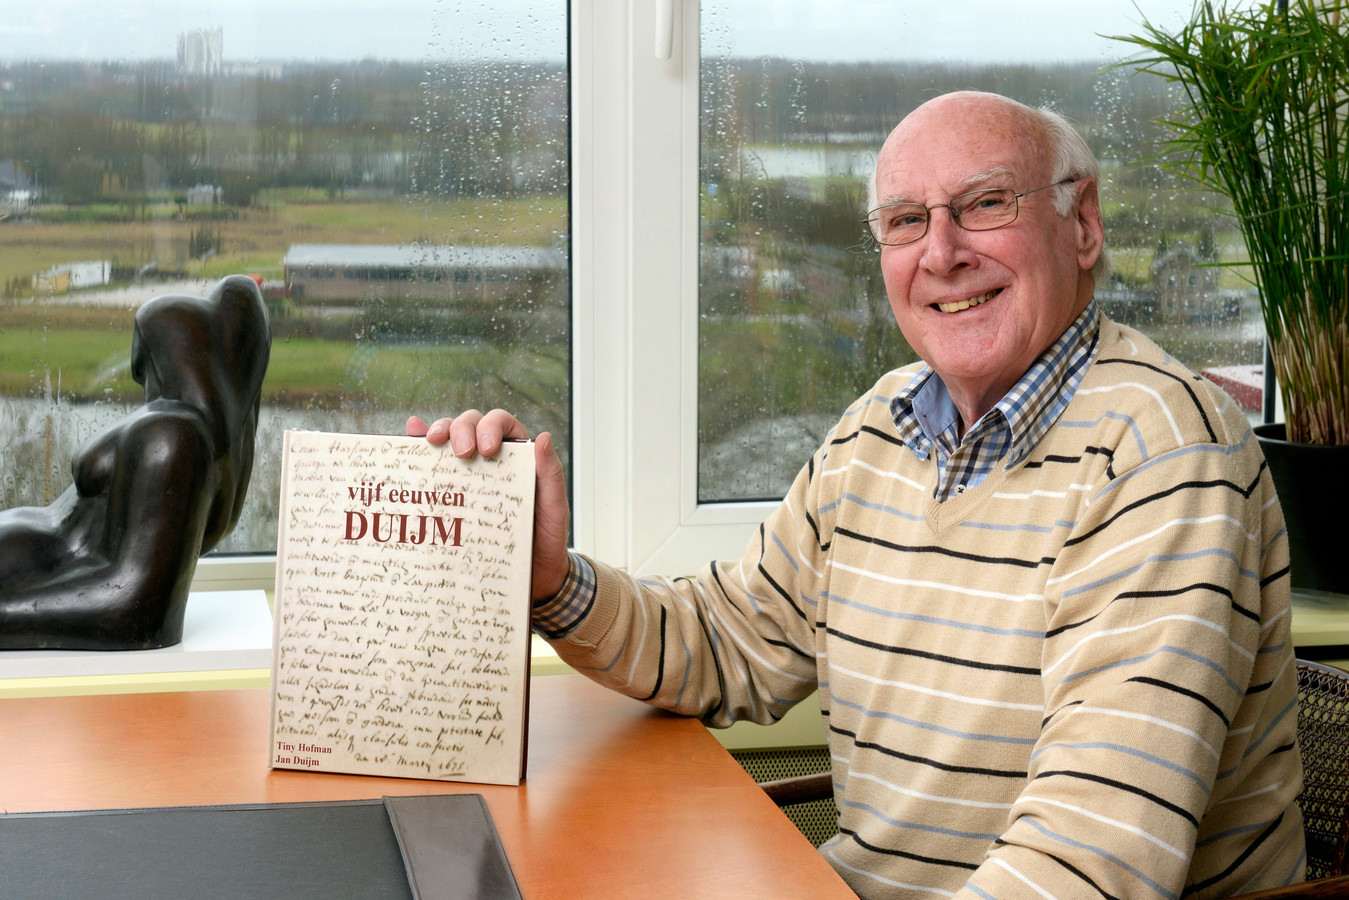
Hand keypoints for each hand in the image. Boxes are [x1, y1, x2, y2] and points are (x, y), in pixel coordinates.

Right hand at [407, 411, 570, 601]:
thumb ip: (551, 473)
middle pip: (469, 425)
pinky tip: (410, 437)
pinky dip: (418, 445)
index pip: (500, 423)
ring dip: (436, 432)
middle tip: (461, 453)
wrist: (533, 573)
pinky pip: (432, 464)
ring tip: (429, 442)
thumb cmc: (546, 536)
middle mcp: (490, 457)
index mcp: (517, 454)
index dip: (489, 426)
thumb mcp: (554, 506)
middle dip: (460, 429)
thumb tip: (542, 437)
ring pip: (448, 438)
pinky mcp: (452, 493)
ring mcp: (468, 473)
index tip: (486, 449)